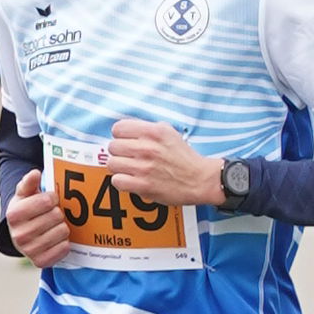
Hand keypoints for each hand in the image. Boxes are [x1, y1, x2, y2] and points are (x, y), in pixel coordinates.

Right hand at [2, 166, 77, 266]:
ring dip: (62, 227)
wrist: (19, 235)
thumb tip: (35, 173)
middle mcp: (19, 234)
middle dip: (58, 212)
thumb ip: (28, 182)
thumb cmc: (25, 210)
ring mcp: (29, 250)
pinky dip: (64, 242)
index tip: (49, 200)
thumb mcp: (23, 195)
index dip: (52, 198)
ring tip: (54, 226)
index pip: (47, 201)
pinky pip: (64, 248)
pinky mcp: (40, 262)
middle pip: (56, 216)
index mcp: (14, 215)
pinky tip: (56, 239)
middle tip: (52, 214)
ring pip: (62, 231)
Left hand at [102, 109, 224, 209]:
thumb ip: (148, 128)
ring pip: (112, 164)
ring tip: (130, 169)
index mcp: (154, 132)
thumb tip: (127, 130)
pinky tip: (131, 180)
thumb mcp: (169, 132)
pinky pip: (117, 181)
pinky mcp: (143, 185)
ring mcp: (144, 167)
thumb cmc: (184, 157)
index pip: (118, 128)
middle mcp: (147, 148)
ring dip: (120, 167)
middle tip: (130, 157)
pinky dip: (122, 182)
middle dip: (120, 152)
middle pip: (113, 146)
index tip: (126, 142)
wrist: (200, 179)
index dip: (120, 136)